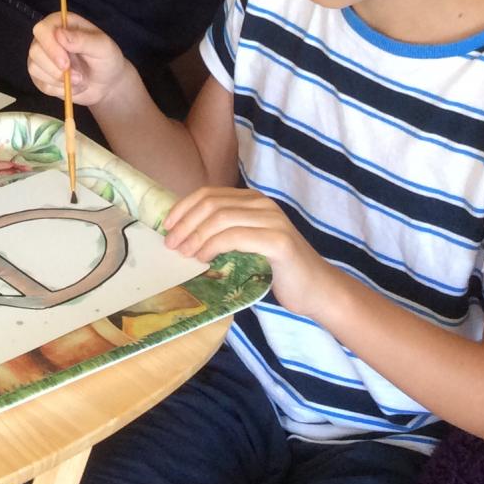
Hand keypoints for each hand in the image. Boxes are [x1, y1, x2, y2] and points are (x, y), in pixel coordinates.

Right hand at [27, 11, 130, 109]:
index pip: (42, 29)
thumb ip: (83, 40)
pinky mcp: (41, 77)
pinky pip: (41, 85)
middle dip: (54, 68)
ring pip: (34, 68)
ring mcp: (42, 58)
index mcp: (61, 23)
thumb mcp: (103, 47)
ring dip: (58, 80)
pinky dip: (59, 90)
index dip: (50, 46)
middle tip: (78, 77)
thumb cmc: (106, 59)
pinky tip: (73, 87)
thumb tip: (59, 35)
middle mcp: (47, 38)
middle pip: (35, 50)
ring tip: (80, 81)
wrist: (107, 83)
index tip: (66, 63)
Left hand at [164, 186, 338, 317]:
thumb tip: (183, 235)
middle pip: (211, 204)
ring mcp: (272, 220)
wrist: (316, 289)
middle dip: (185, 223)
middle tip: (170, 244)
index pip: (208, 194)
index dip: (183, 208)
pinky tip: (204, 259)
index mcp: (252, 200)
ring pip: (220, 218)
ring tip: (184, 254)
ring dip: (195, 236)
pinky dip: (213, 246)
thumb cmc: (277, 270)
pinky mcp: (278, 241)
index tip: (166, 227)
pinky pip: (235, 237)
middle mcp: (262, 204)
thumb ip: (223, 233)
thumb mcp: (246, 244)